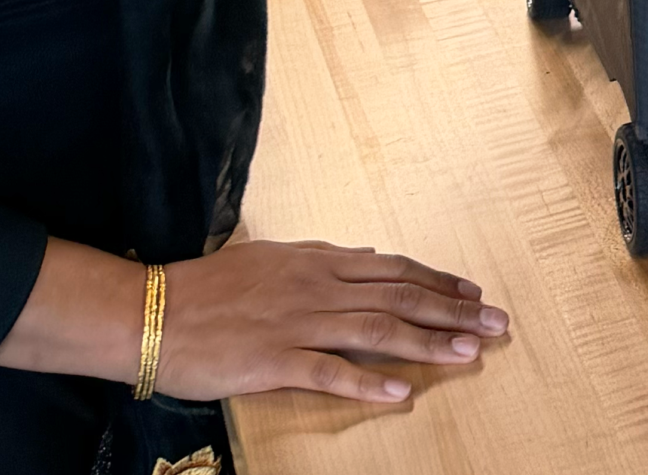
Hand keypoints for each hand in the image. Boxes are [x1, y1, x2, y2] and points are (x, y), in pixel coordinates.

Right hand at [160, 241, 507, 403]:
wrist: (151, 311)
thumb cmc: (209, 286)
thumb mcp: (273, 258)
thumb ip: (322, 258)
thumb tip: (367, 255)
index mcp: (318, 263)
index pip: (394, 270)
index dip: (438, 281)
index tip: (474, 293)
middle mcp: (317, 288)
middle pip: (398, 298)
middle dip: (452, 311)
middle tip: (496, 323)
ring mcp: (297, 323)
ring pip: (376, 331)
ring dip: (427, 342)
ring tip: (469, 353)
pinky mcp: (273, 360)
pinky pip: (329, 372)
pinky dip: (368, 382)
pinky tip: (401, 393)